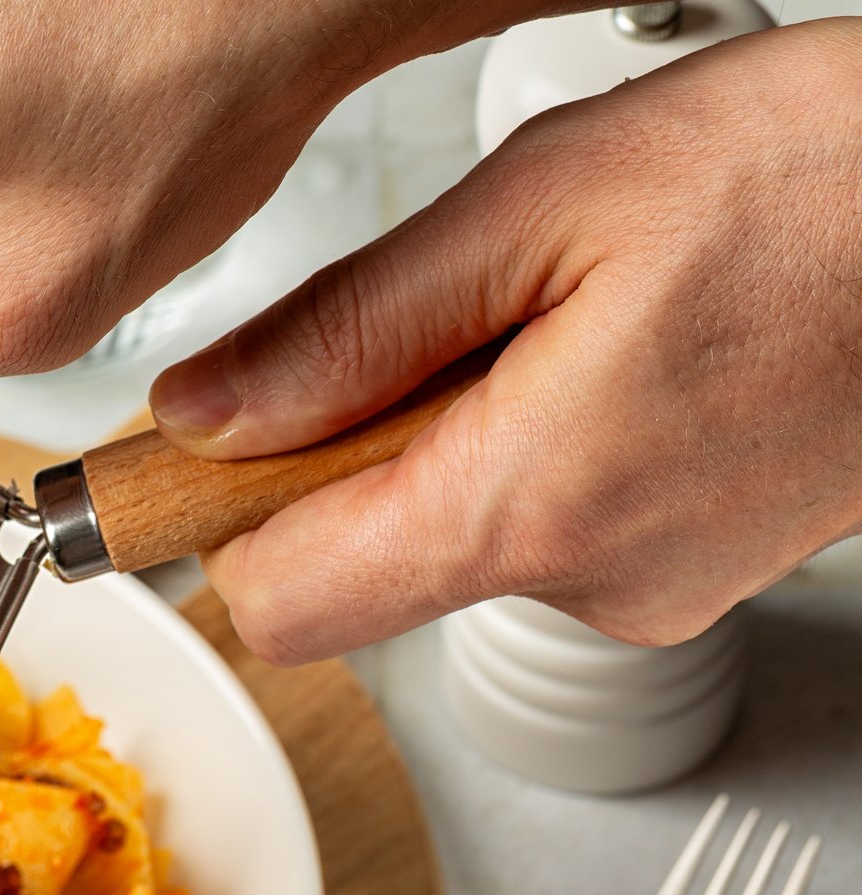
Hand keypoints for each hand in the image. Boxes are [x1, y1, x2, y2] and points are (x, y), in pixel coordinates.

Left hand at [151, 20, 861, 664]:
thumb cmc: (832, 176)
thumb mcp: (548, 203)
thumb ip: (351, 330)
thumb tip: (205, 414)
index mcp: (528, 504)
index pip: (281, 606)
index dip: (223, 522)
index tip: (217, 444)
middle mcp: (593, 580)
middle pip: (361, 574)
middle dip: (350, 460)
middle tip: (431, 327)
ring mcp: (656, 584)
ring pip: (463, 539)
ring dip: (462, 437)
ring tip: (570, 317)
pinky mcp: (703, 563)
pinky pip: (559, 524)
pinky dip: (548, 444)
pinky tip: (626, 349)